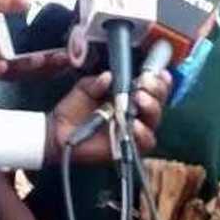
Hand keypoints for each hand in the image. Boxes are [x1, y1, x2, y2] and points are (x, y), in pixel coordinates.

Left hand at [45, 70, 170, 165]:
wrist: (59, 133)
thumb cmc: (74, 110)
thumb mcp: (85, 89)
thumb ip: (97, 82)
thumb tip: (108, 76)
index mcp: (130, 95)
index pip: (153, 87)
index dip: (159, 79)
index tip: (154, 72)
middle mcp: (138, 112)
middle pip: (158, 101)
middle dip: (156, 90)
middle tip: (144, 84)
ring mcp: (136, 131)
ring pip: (155, 119)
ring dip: (151, 107)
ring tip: (140, 98)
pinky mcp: (131, 147)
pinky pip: (145, 141)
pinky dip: (142, 132)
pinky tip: (135, 124)